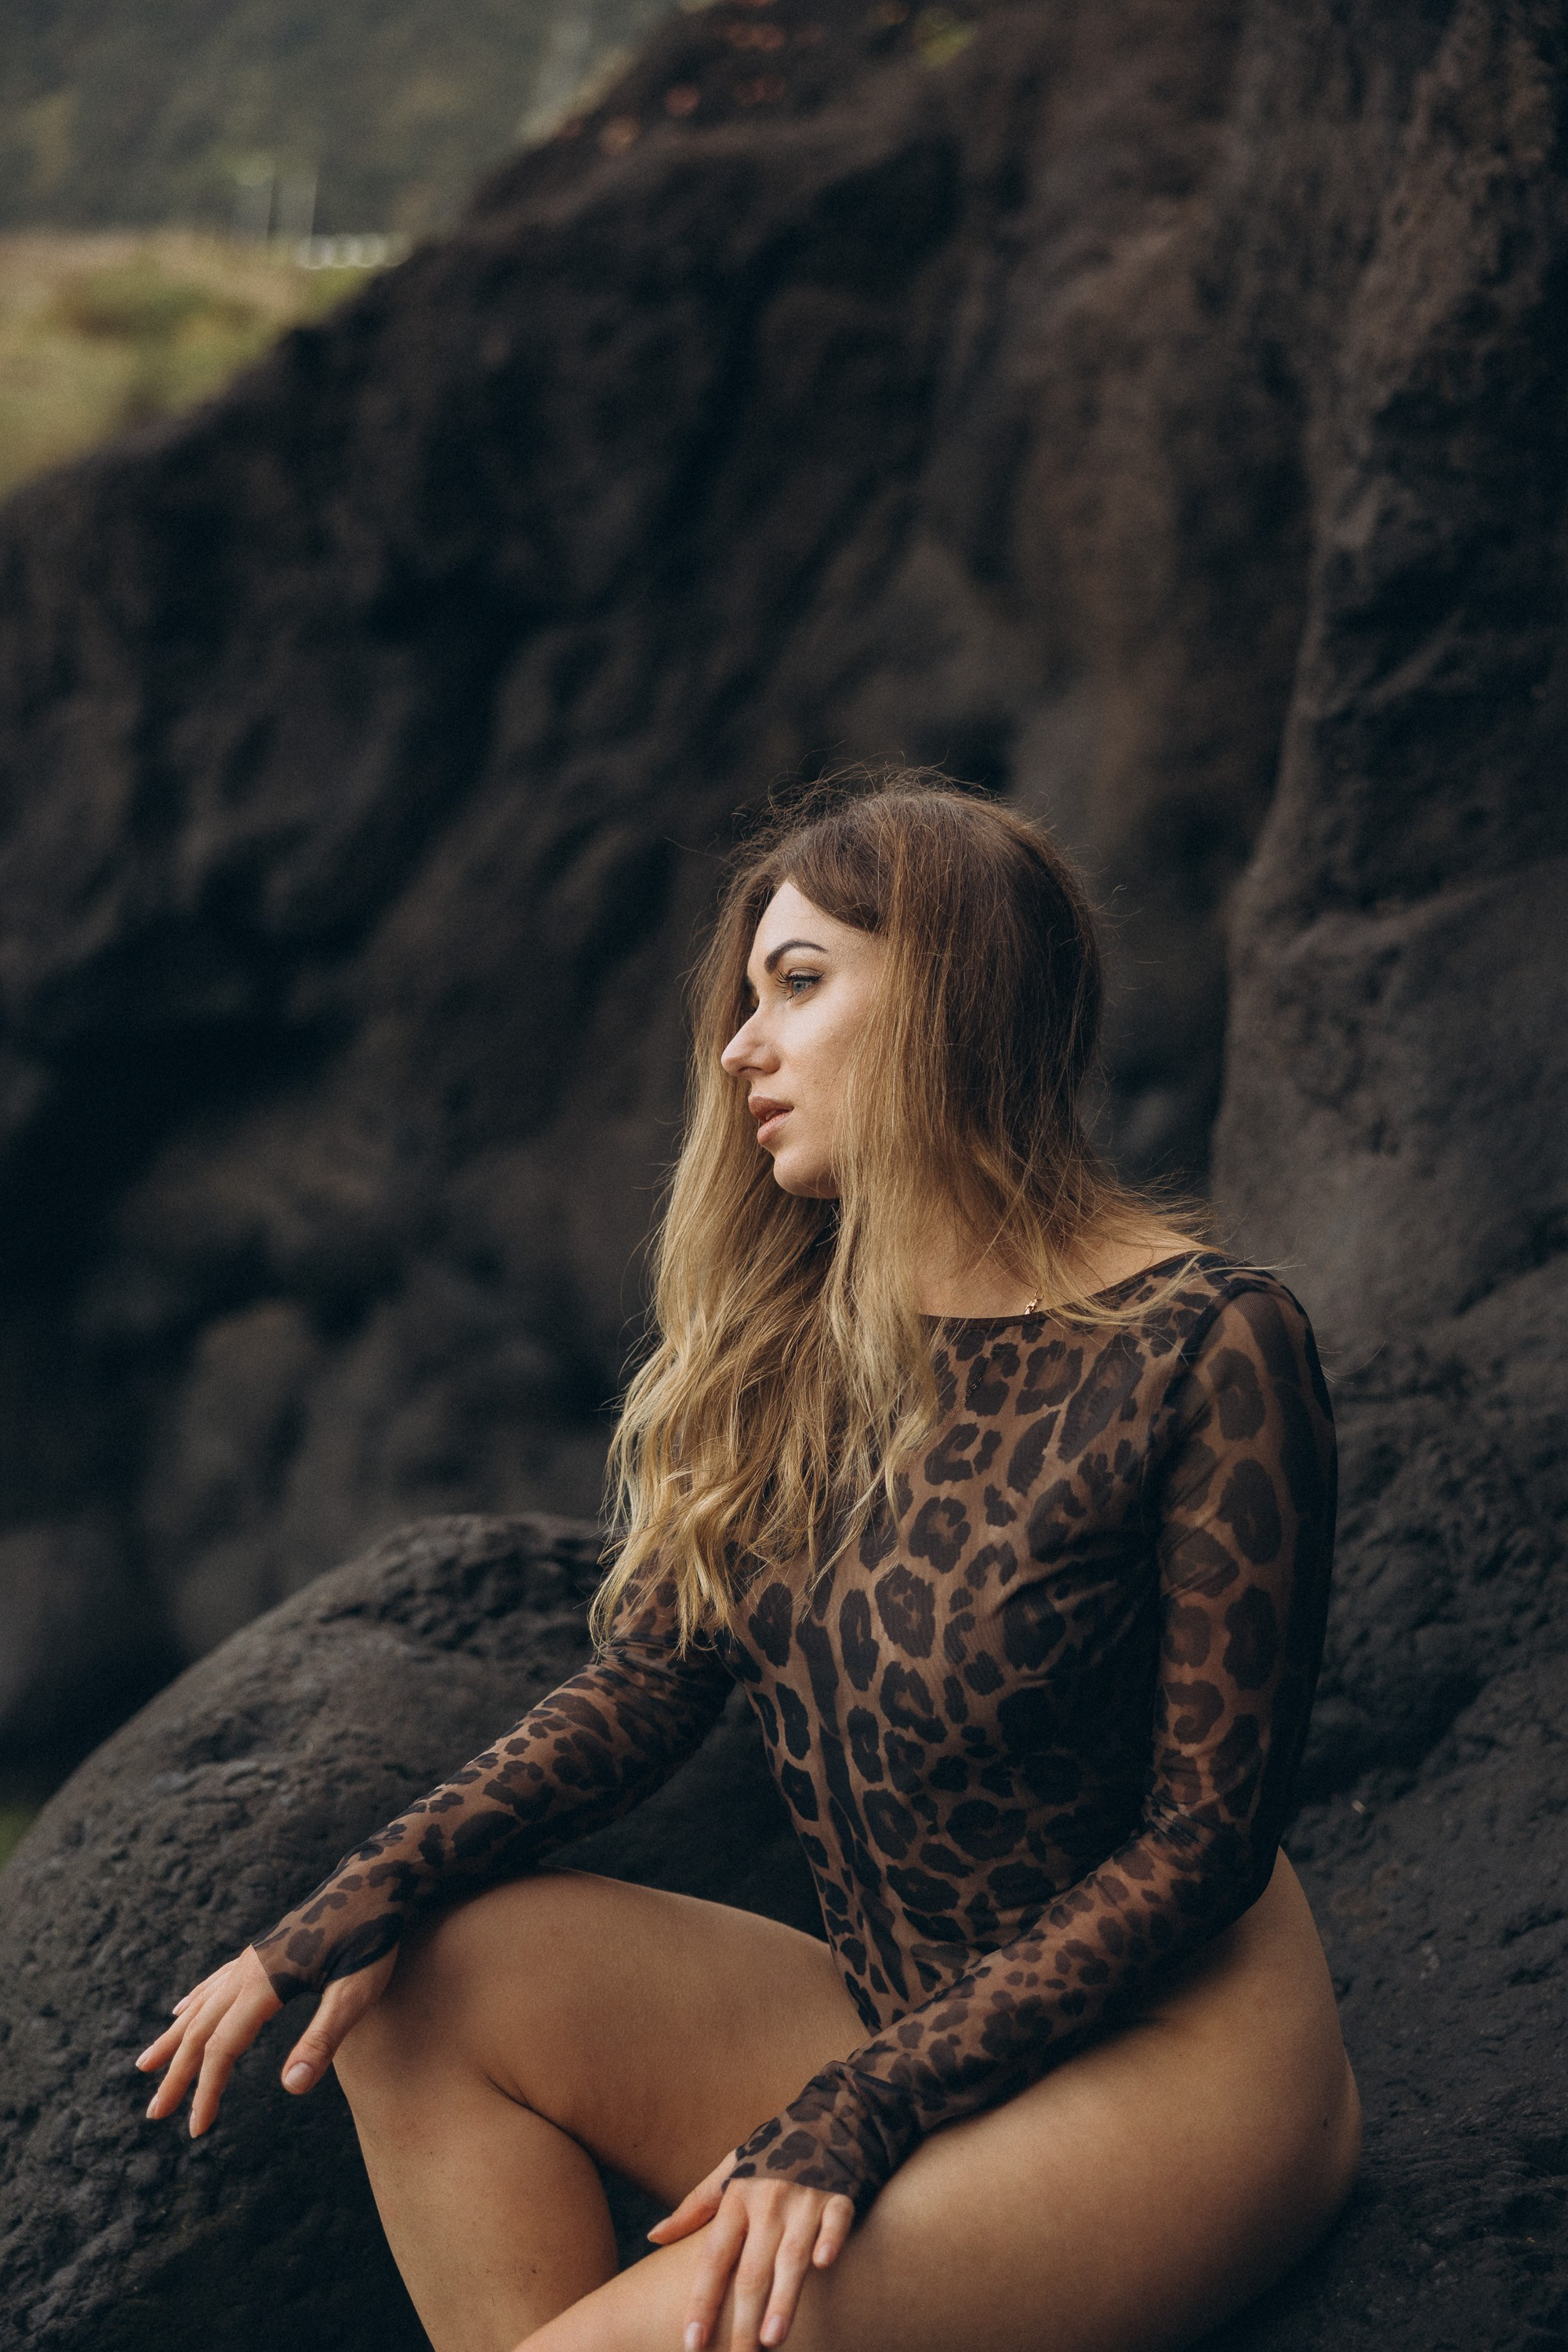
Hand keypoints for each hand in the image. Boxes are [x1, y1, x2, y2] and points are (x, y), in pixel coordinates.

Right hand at [135, 1944, 395, 2137]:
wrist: (376, 1879)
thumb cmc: (373, 1937)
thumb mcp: (356, 1993)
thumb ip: (323, 2039)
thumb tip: (290, 2088)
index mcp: (265, 1984)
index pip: (221, 2049)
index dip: (206, 2091)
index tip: (196, 2129)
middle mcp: (249, 1969)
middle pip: (200, 2030)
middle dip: (176, 2075)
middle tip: (153, 2114)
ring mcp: (254, 1957)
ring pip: (202, 2005)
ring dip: (174, 2041)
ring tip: (145, 2067)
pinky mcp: (265, 1949)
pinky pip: (216, 1982)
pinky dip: (193, 2003)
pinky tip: (180, 2012)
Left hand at [648, 2156, 854, 2349]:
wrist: (828, 2112)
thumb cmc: (772, 2150)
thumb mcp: (729, 2170)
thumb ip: (694, 2206)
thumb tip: (653, 2236)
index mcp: (738, 2197)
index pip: (713, 2257)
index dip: (702, 2300)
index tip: (691, 2341)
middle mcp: (768, 2200)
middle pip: (752, 2268)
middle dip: (743, 2319)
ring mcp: (805, 2197)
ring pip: (791, 2254)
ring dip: (783, 2298)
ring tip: (772, 2339)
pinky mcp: (839, 2194)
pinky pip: (835, 2221)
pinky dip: (830, 2240)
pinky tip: (823, 2265)